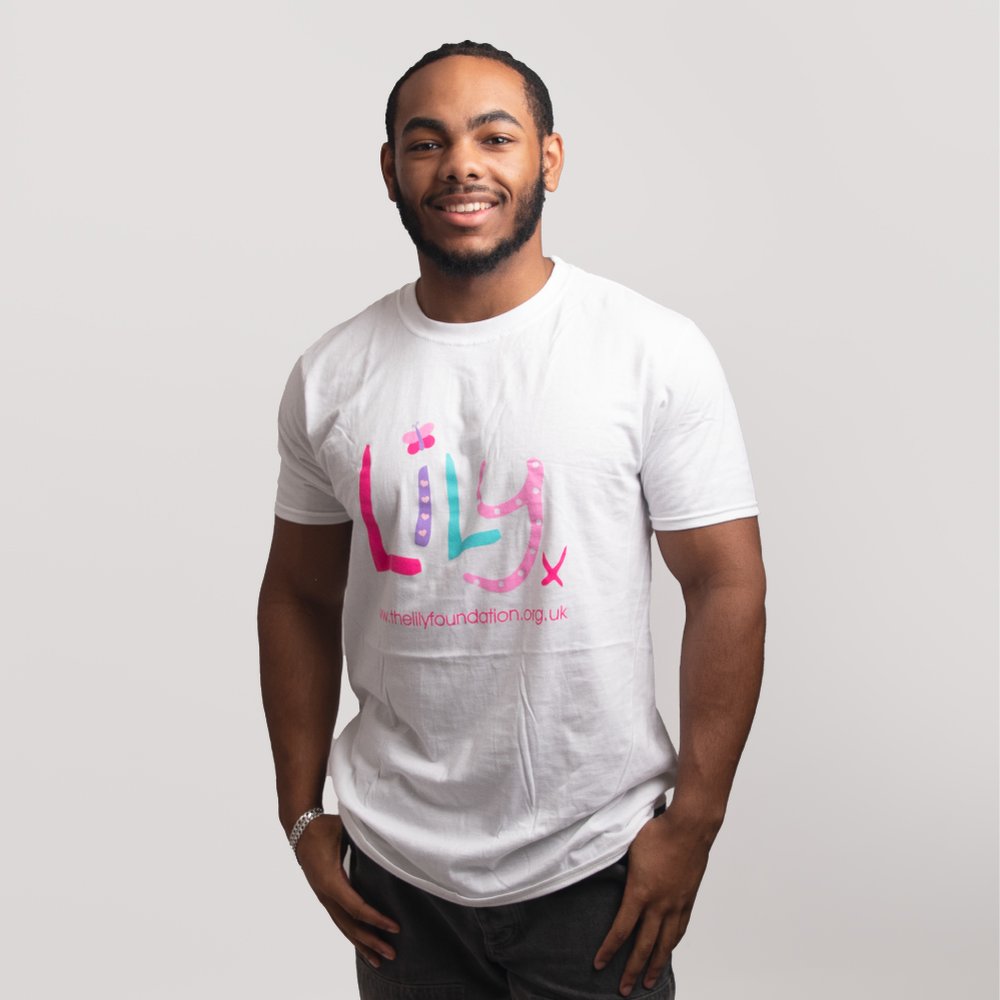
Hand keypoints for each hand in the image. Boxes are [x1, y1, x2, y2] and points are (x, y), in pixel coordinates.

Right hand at [294, 813, 400, 968]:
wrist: (300, 829)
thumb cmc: (324, 827)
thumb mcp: (343, 829)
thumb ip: (363, 836)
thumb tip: (388, 836)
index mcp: (330, 881)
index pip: (356, 907)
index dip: (375, 919)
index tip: (394, 927)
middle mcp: (325, 894)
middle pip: (350, 925)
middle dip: (371, 941)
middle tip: (392, 953)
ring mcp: (324, 898)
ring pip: (343, 927)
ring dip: (362, 944)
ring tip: (379, 960)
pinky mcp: (326, 897)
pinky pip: (340, 921)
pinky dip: (353, 936)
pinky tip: (364, 946)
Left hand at [593, 807, 712, 996]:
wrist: (690, 827)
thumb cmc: (657, 831)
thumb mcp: (628, 847)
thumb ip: (618, 865)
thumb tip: (602, 869)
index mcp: (640, 892)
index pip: (621, 930)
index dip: (609, 950)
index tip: (598, 964)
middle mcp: (659, 904)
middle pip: (644, 946)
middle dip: (632, 970)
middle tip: (624, 991)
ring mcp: (677, 904)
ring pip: (665, 943)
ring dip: (655, 964)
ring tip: (648, 981)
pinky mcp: (688, 899)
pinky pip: (679, 929)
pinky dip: (672, 944)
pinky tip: (667, 951)